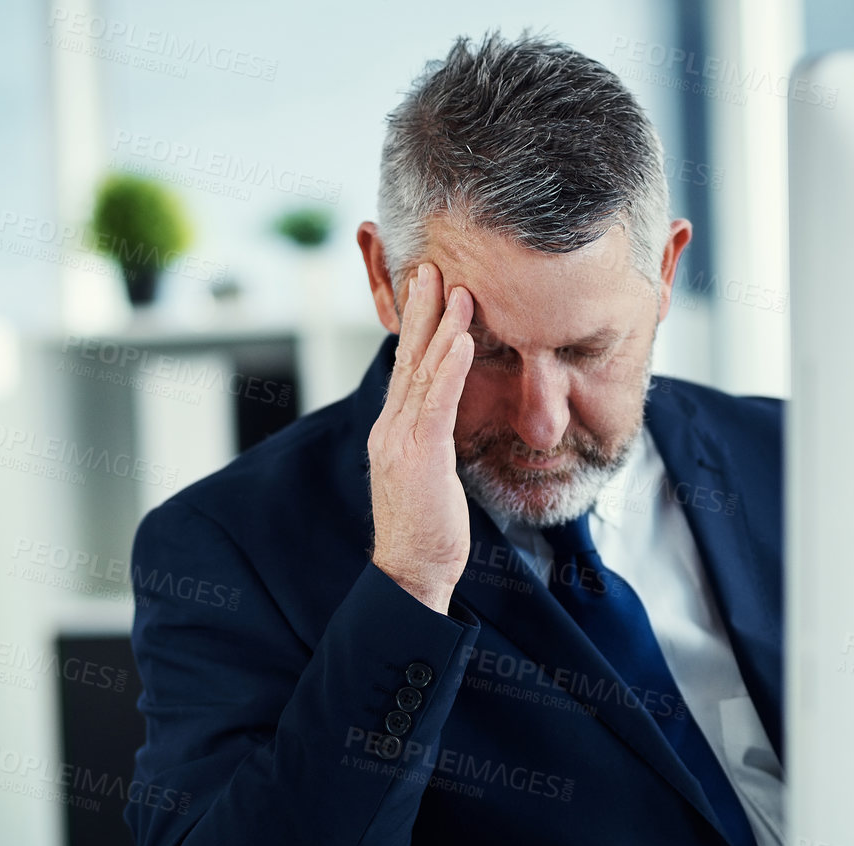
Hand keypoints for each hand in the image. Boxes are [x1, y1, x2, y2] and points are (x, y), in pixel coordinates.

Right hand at [368, 262, 475, 613]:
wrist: (412, 570)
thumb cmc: (427, 527)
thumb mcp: (428, 473)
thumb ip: (431, 439)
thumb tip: (445, 417)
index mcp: (393, 430)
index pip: (407, 368)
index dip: (417, 327)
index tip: (427, 290)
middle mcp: (391, 427)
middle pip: (407, 357)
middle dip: (420, 310)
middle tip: (431, 267)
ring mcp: (401, 440)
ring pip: (422, 372)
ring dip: (440, 327)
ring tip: (455, 289)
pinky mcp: (419, 456)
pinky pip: (436, 403)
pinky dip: (449, 368)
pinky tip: (462, 340)